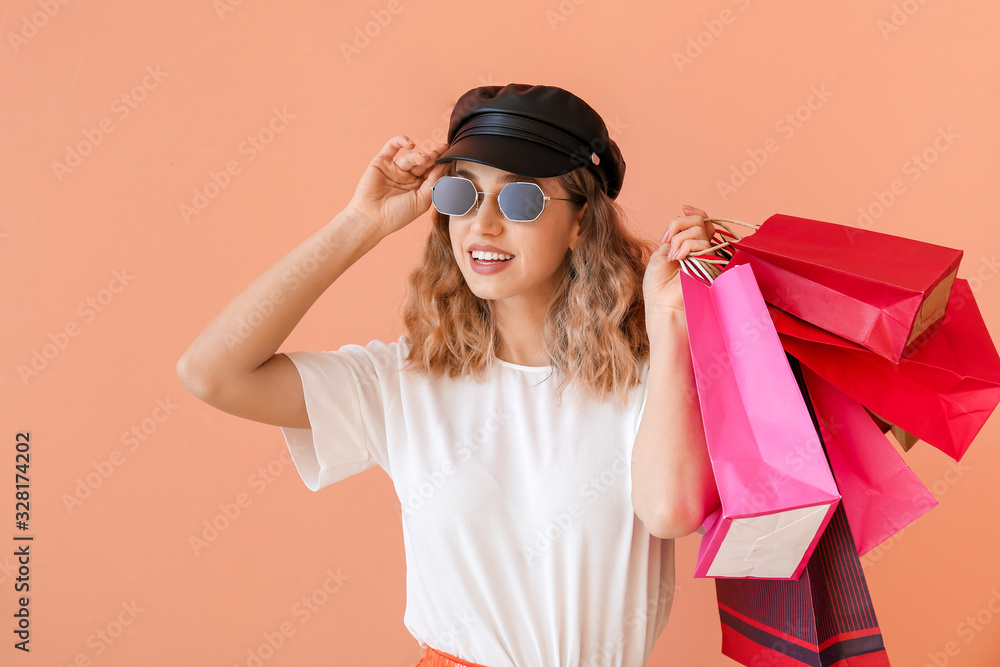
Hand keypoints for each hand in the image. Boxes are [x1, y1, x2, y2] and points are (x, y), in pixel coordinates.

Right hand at [346, 135, 449, 235]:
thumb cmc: (397, 215)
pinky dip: (400, 141)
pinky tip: (410, 144)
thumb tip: (444, 165)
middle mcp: (407, 177)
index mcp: (418, 188)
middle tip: (440, 152)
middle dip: (433, 157)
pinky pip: (392, 146)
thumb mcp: (422, 200)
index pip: (432, 171)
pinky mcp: (381, 162)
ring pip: (410, 156)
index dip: (441, 163)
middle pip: (423, 162)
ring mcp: (395, 169)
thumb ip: (434, 182)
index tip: (451, 154)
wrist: (371, 218)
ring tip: (423, 159)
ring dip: (418, 156)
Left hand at [643, 205, 715, 326]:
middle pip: (700, 220)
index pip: (699, 220)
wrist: (662, 306)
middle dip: (679, 224)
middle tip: (668, 240)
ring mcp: (707, 256)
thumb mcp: (661, 253)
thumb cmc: (658, 286)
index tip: (682, 209)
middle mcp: (700, 249)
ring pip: (700, 228)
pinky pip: (702, 242)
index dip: (693, 212)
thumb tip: (683, 218)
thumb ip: (675, 236)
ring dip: (680, 238)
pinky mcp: (712, 263)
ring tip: (673, 256)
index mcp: (688, 247)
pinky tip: (679, 258)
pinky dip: (686, 245)